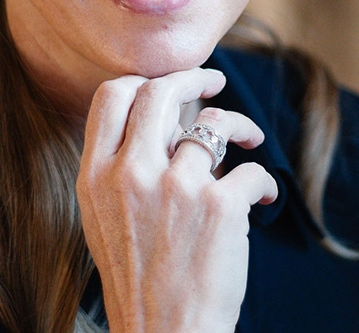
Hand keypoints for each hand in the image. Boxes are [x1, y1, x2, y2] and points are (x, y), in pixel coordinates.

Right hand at [77, 68, 277, 332]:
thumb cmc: (139, 280)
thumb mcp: (105, 219)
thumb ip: (120, 168)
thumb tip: (162, 122)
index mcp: (95, 176)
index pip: (112, 96)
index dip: (147, 79)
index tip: (172, 82)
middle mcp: (131, 173)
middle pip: (161, 93)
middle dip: (194, 78)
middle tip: (215, 83)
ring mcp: (176, 186)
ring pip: (215, 123)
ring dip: (240, 127)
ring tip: (250, 141)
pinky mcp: (219, 205)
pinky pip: (251, 170)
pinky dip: (262, 181)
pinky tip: (262, 198)